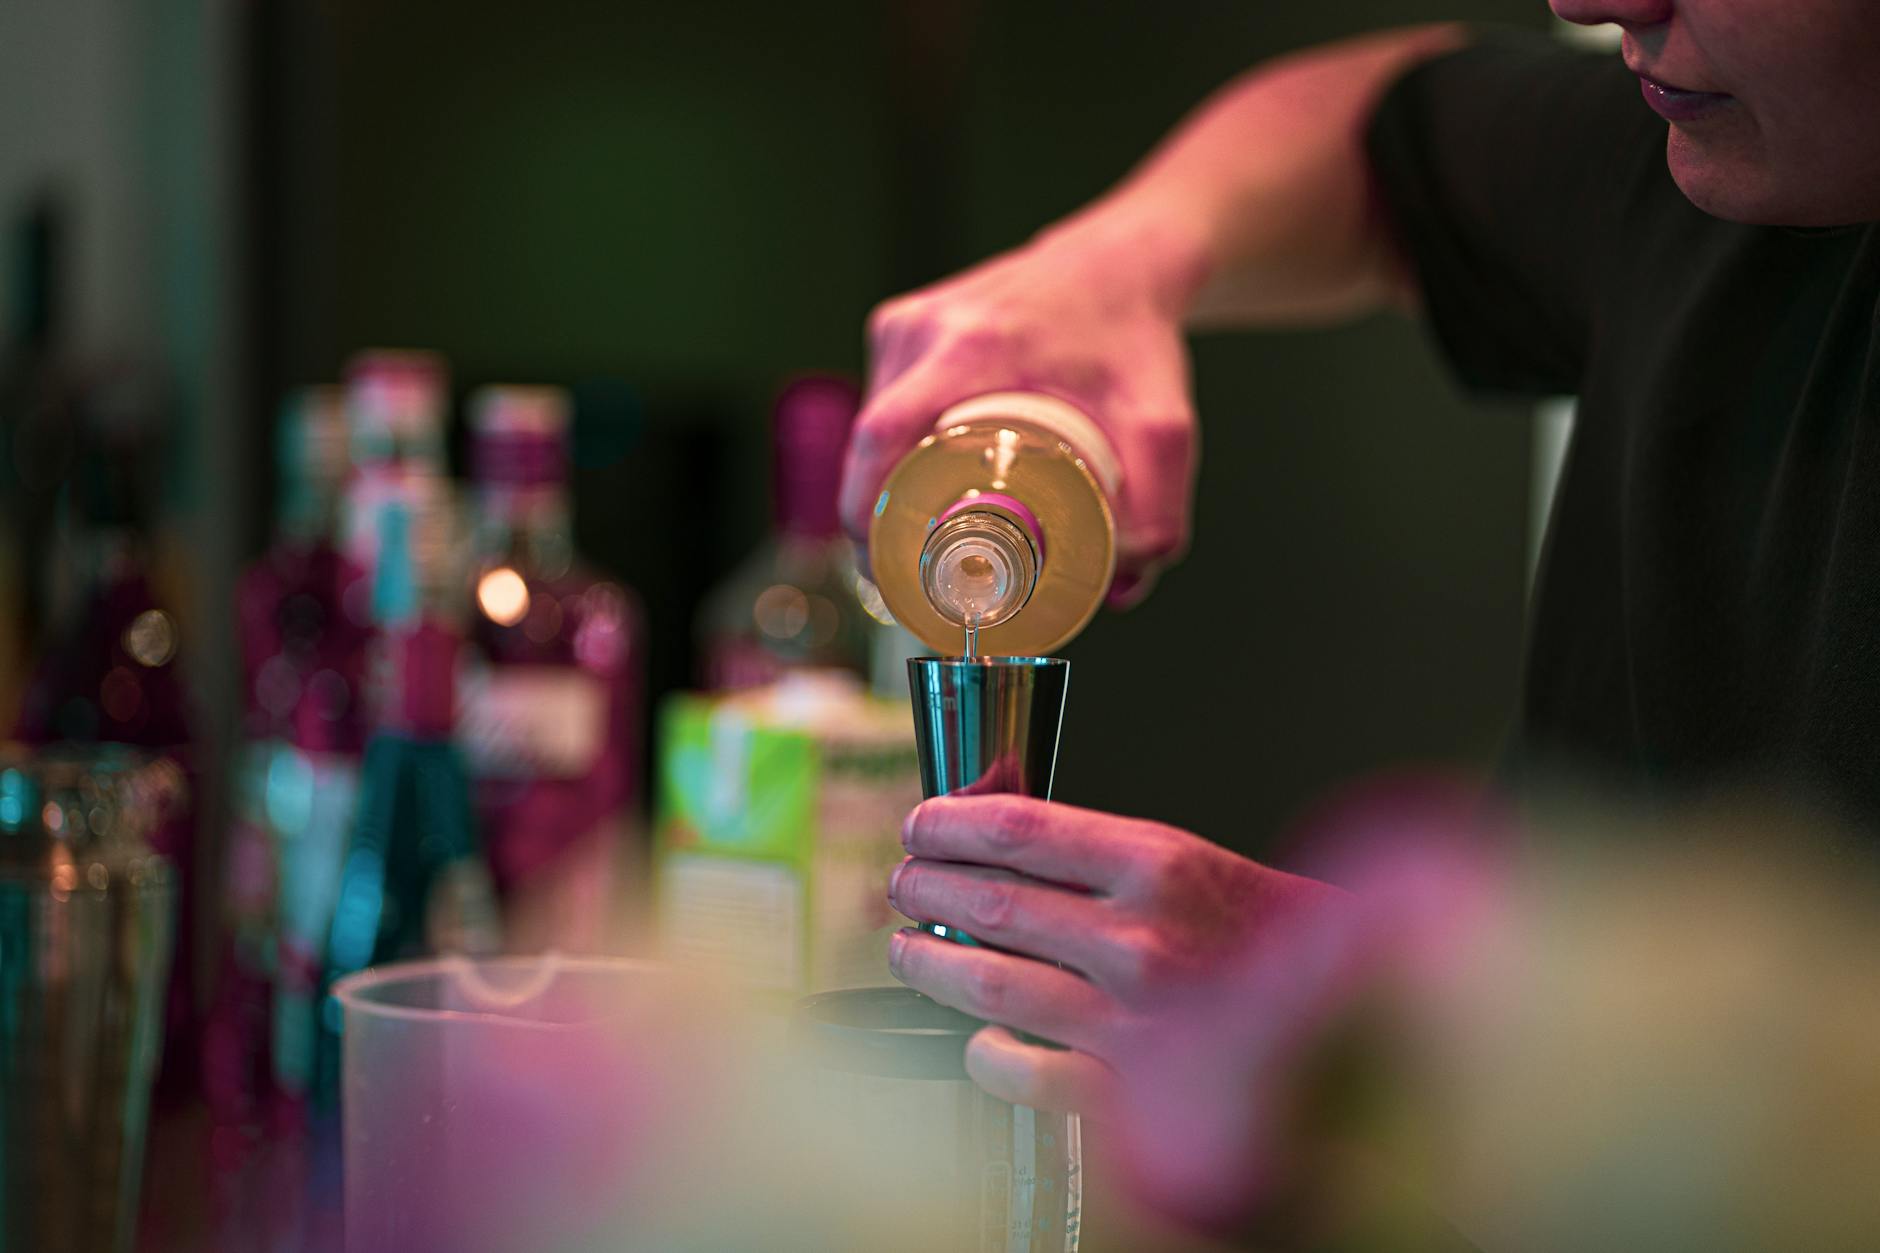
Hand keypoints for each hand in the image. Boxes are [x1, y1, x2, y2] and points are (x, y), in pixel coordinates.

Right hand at [838, 213, 1204, 605]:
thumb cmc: (1134, 338)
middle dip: (878, 516)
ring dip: (886, 482)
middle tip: (906, 575)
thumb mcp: (1162, 425)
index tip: (878, 566)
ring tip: (919, 533)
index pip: (883, 435)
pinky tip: (918, 481)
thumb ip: (1158, 511)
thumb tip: (1121, 588)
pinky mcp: (901, 323)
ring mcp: (906, 321)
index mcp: (973, 346)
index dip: (867, 508)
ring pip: (871, 425)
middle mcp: (925, 327)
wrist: (1121, 261)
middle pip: (870, 442)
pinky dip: (895, 449)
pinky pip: (882, 401)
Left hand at [884, 793, 1345, 1112]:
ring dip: (926, 962)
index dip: (948, 823)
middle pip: (987, 901)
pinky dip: (985, 1050)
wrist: (1344, 1016)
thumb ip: (1087, 849)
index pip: (1017, 829)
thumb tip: (984, 826)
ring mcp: (1130, 1020)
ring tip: (907, 950)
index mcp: (1157, 864)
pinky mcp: (1126, 1093)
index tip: (919, 825)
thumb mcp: (1180, 858)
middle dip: (923, 887)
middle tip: (901, 883)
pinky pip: (1019, 1070)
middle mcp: (1139, 939)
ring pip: (985, 984)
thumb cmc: (1255, 932)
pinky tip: (979, 1035)